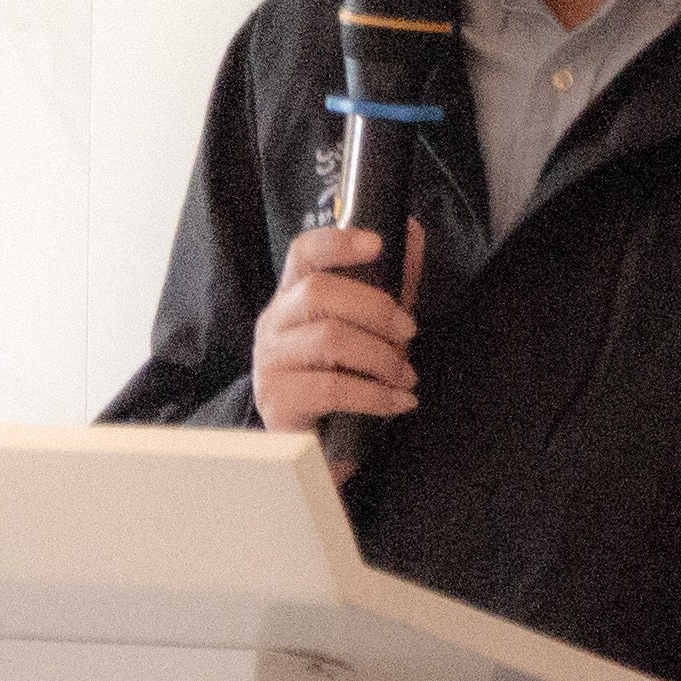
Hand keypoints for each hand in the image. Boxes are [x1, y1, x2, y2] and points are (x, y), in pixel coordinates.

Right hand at [251, 217, 425, 434]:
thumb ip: (391, 285)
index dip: (337, 242)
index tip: (378, 243)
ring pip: (329, 338)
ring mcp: (269, 362)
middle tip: (409, 332)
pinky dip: (376, 395)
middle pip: (318, 291)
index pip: (303, 254)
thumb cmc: (344, 382)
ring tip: (405, 377)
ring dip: (381, 357)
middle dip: (375, 309)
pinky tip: (399, 402)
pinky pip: (332, 387)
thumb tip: (411, 230)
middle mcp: (272, 324)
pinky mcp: (276, 400)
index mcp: (292, 299)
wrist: (321, 450)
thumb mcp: (373, 330)